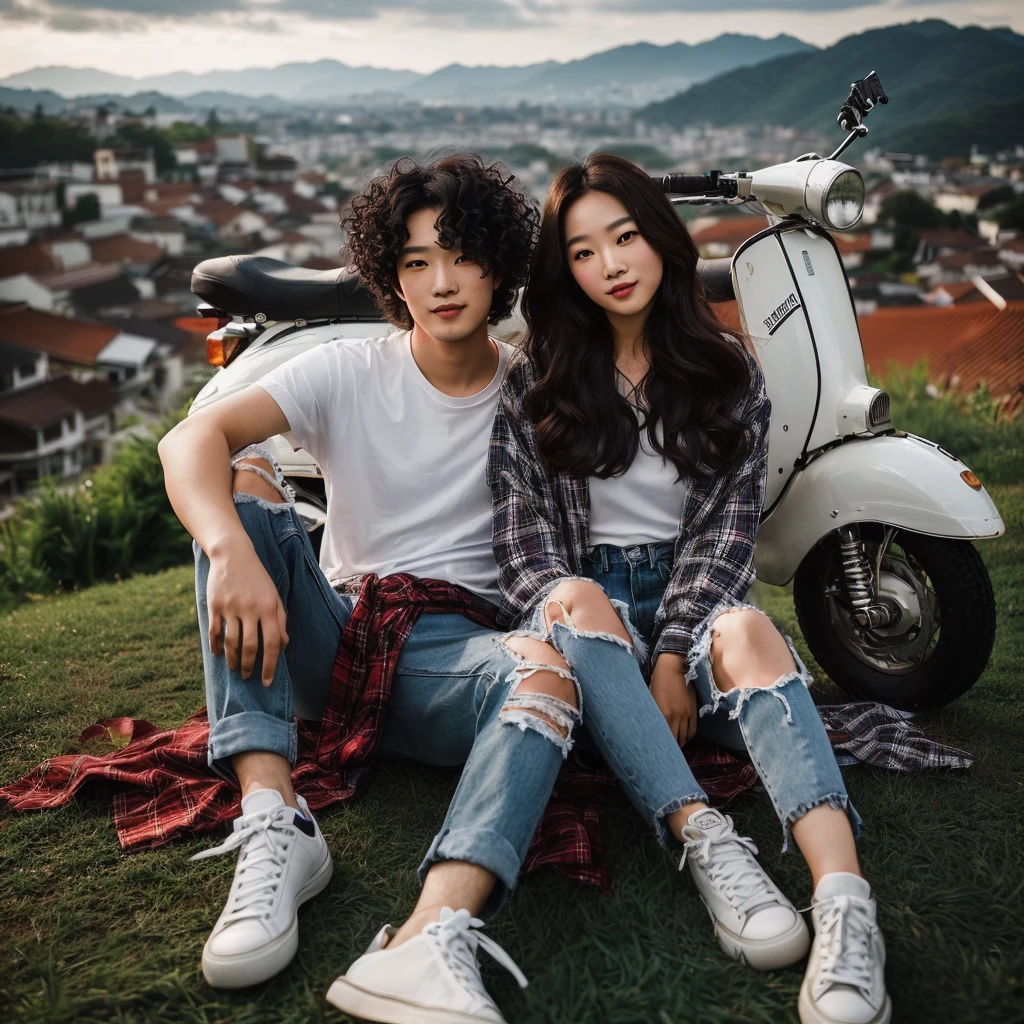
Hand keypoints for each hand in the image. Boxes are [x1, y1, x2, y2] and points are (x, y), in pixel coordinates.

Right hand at [206, 539, 288, 685]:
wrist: (233, 554)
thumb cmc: (258, 578)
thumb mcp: (275, 596)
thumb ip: (280, 620)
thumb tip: (283, 646)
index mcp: (270, 608)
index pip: (272, 644)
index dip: (270, 666)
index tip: (267, 681)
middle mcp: (251, 609)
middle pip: (250, 647)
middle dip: (248, 666)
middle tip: (246, 676)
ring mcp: (231, 607)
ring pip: (231, 643)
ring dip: (232, 660)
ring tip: (234, 668)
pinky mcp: (215, 605)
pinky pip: (215, 632)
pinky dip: (216, 646)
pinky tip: (218, 654)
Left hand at [650, 652, 697, 747]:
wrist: (673, 667)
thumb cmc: (657, 681)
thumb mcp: (651, 699)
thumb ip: (654, 714)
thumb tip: (653, 727)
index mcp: (663, 714)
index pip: (665, 737)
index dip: (664, 747)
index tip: (659, 752)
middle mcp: (676, 717)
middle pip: (677, 740)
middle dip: (673, 748)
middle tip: (668, 753)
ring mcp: (686, 714)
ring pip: (686, 737)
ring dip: (681, 744)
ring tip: (677, 747)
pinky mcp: (693, 710)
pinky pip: (693, 729)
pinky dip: (688, 736)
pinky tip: (684, 738)